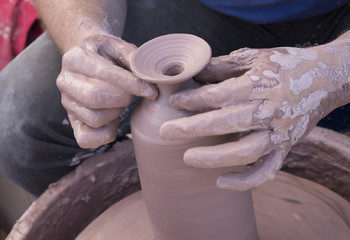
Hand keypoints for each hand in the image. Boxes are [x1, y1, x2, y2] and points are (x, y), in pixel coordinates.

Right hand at [57, 34, 157, 148]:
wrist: (88, 58)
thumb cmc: (107, 54)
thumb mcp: (120, 46)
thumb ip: (134, 58)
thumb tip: (149, 79)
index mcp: (75, 58)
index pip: (105, 75)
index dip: (133, 85)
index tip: (152, 91)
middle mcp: (65, 81)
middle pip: (96, 98)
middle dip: (123, 98)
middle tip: (132, 94)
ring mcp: (66, 103)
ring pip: (95, 118)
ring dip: (117, 113)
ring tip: (121, 102)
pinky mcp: (72, 121)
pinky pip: (86, 138)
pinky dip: (106, 133)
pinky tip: (114, 118)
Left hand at [160, 44, 348, 190]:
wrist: (327, 78)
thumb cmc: (286, 65)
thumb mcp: (255, 58)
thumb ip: (224, 66)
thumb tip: (195, 72)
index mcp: (260, 85)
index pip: (219, 95)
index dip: (193, 99)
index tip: (173, 102)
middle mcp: (270, 111)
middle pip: (226, 123)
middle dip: (191, 129)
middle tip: (165, 133)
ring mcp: (279, 133)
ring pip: (244, 152)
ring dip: (214, 158)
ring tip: (187, 159)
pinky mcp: (286, 147)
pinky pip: (266, 170)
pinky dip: (245, 181)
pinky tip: (220, 182)